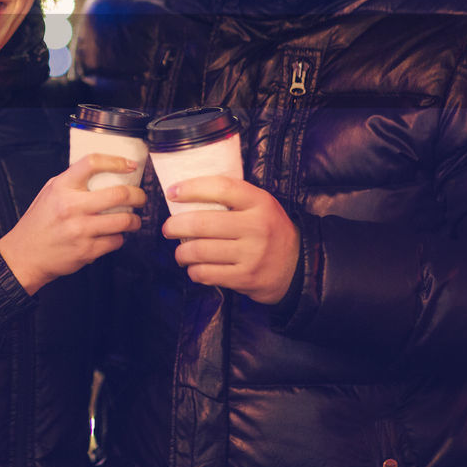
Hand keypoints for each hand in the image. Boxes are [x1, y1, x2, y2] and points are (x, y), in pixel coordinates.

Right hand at [0, 154, 145, 294]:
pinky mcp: (87, 250)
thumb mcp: (49, 193)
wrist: (25, 255)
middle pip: (119, 194)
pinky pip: (116, 241)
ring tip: (133, 219)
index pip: (92, 163)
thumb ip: (71, 182)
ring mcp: (80, 229)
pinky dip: (119, 238)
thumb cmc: (38, 223)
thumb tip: (102, 172)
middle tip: (140, 197)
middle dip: (138, 195)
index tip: (129, 165)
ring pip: (124, 220)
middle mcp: (71, 206)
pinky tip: (114, 236)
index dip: (116, 161)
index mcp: (61, 187)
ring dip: (134, 220)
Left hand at [161, 175, 299, 304]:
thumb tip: (187, 192)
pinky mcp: (245, 278)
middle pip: (202, 223)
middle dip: (175, 226)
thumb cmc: (269, 229)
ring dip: (181, 252)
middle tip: (168, 228)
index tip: (172, 192)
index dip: (192, 188)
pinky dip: (194, 271)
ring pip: (200, 251)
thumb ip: (233, 197)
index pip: (221, 188)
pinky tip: (194, 267)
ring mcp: (252, 254)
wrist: (298, 266)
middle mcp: (257, 227)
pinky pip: (207, 273)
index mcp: (260, 202)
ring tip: (180, 252)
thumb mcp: (260, 205)